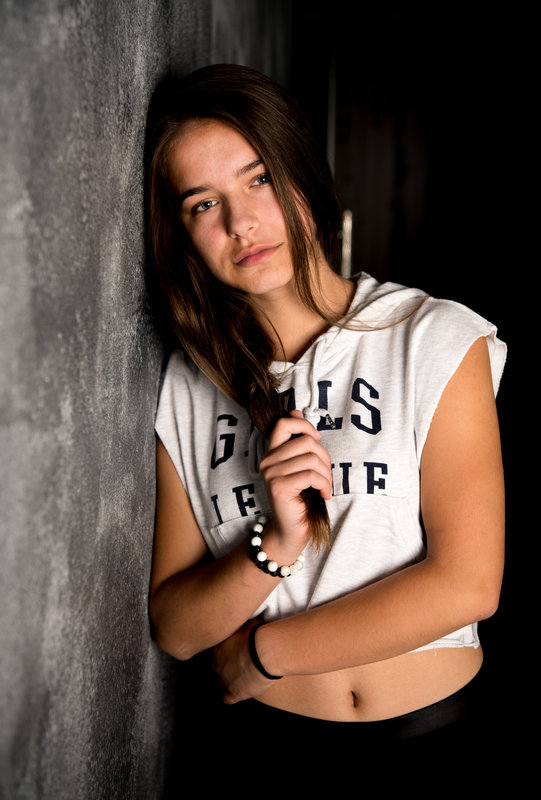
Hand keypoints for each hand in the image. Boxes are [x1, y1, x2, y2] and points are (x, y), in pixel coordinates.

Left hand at [213, 620, 274, 703]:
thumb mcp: (247, 622)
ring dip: (229, 680)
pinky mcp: (234, 693)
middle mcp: (216, 664)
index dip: (225, 652)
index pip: (215, 652)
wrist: (265, 651)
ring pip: (220, 682)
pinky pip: (225, 698)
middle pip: (217, 666)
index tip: (235, 651)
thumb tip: (244, 617)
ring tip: (241, 677)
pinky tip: (239, 691)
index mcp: (217, 647)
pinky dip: (230, 696)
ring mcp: (224, 679)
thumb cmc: (259, 634)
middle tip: (240, 663)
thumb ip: (242, 624)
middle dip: (227, 665)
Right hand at [259, 410, 331, 552]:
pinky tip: (324, 494)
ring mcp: (271, 474)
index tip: (317, 437)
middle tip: (326, 475)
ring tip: (325, 487)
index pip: (283, 424)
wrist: (292, 530)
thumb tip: (294, 410)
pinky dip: (324, 484)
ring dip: (326, 474)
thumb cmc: (300, 498)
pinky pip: (311, 475)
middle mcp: (267, 461)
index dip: (303, 424)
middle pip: (305, 441)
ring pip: (311, 459)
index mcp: (271, 453)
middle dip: (324, 457)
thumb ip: (298, 442)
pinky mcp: (279, 488)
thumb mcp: (301, 466)